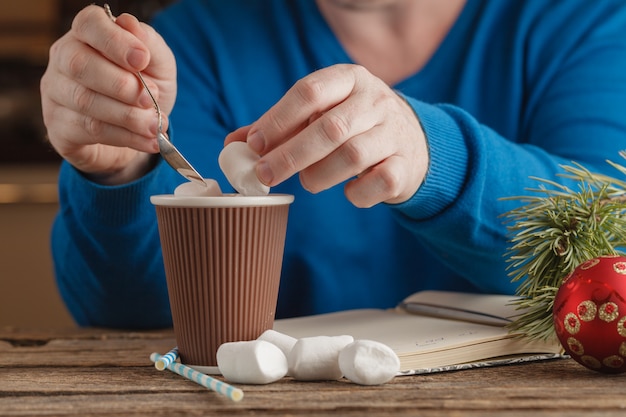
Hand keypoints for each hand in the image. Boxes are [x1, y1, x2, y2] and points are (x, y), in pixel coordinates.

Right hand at [40, 5, 176, 184]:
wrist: (138, 135)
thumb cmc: (144, 91)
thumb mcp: (159, 66)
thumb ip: (149, 45)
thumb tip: (130, 24)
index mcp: (87, 36)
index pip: (88, 25)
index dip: (114, 41)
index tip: (141, 59)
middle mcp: (63, 60)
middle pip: (79, 65)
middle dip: (121, 85)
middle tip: (151, 101)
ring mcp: (55, 94)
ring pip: (85, 101)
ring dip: (128, 116)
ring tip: (155, 126)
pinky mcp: (59, 128)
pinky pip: (89, 131)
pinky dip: (125, 137)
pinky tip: (148, 142)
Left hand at [225, 64, 428, 207]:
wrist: (413, 141)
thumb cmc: (354, 125)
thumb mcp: (321, 114)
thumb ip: (280, 127)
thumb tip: (232, 144)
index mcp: (349, 79)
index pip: (309, 91)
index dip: (278, 119)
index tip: (254, 144)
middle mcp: (375, 100)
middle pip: (330, 128)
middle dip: (291, 155)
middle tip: (264, 175)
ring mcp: (394, 132)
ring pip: (352, 155)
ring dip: (319, 175)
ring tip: (307, 182)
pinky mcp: (407, 165)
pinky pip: (380, 181)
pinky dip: (356, 193)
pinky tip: (346, 192)